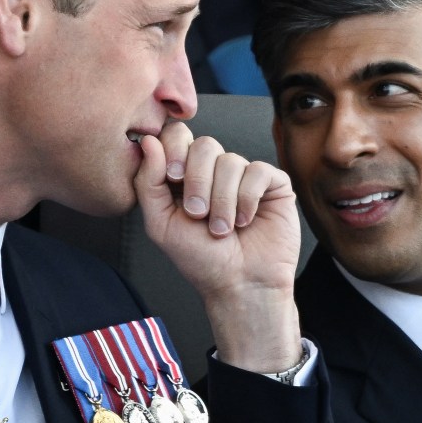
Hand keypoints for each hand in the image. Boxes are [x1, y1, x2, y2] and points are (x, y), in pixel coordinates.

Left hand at [134, 121, 303, 371]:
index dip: (175, 149)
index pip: (178, 136)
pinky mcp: (273, 183)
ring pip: (231, 161)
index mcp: (186, 174)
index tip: (172, 178)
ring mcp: (245, 175)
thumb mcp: (161, 223)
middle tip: (198, 213)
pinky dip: (247, 199)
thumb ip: (148, 181)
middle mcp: (216, 171)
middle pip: (205, 145)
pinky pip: (258, 171)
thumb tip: (149, 141)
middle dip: (198, 181)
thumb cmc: (200, 260)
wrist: (239, 285)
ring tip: (222, 228)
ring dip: (222, 200)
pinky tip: (245, 220)